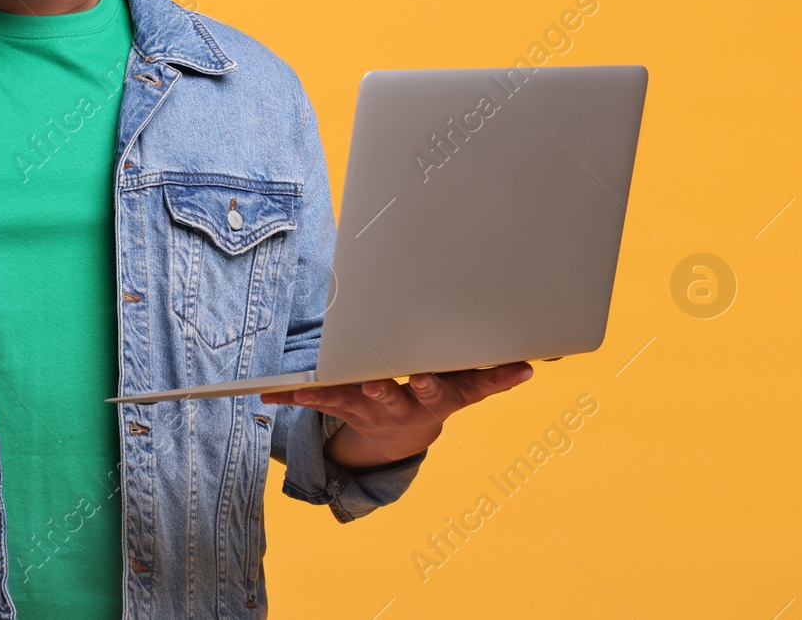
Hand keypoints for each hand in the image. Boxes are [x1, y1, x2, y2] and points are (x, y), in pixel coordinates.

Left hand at [261, 362, 533, 469]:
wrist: (399, 438)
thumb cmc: (435, 393)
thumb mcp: (465, 387)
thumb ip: (493, 374)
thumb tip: (534, 362)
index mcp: (442, 396)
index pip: (461, 389)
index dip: (466, 383)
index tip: (466, 374)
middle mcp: (408, 407)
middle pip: (403, 397)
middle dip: (396, 389)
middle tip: (389, 382)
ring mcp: (375, 410)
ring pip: (353, 401)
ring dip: (333, 394)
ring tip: (311, 388)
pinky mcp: (345, 408)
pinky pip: (317, 400)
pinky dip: (292, 395)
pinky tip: (268, 392)